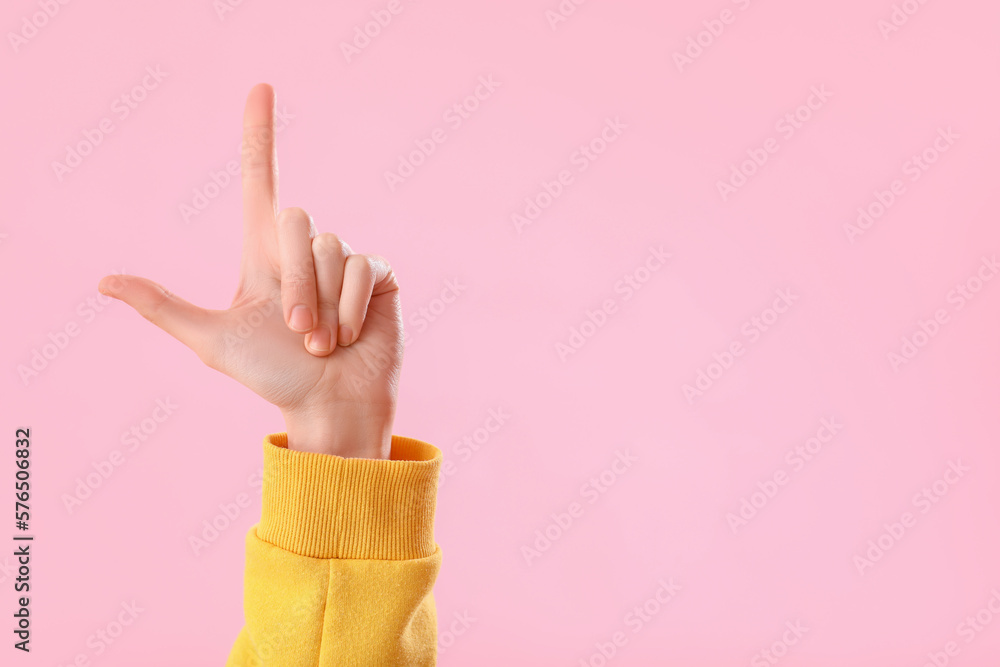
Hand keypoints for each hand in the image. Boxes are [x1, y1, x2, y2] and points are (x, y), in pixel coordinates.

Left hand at [98, 84, 402, 458]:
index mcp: (264, 254)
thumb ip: (165, 307)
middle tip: (297, 332)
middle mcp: (304, 250)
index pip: (260, 180)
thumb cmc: (273, 377)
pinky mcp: (377, 274)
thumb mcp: (213, 341)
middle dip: (294, 282)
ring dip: (322, 304)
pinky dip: (350, 307)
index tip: (261, 86)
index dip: (259, 133)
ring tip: (323, 341)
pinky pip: (363, 264)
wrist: (329, 405)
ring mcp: (344, 260)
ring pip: (330, 245)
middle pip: (296, 218)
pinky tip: (351, 334)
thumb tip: (103, 282)